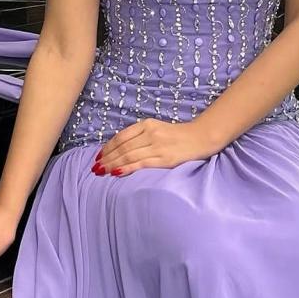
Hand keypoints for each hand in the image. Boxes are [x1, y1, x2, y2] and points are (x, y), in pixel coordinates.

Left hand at [92, 117, 215, 176]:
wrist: (203, 137)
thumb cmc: (180, 136)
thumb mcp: (159, 130)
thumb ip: (142, 136)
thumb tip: (122, 149)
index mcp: (147, 124)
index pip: (121, 137)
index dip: (108, 147)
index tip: (99, 157)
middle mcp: (150, 133)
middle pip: (122, 146)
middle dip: (106, 158)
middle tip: (95, 167)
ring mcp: (157, 145)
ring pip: (128, 155)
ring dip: (112, 164)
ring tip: (101, 171)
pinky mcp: (164, 158)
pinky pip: (140, 163)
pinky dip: (126, 168)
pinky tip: (116, 172)